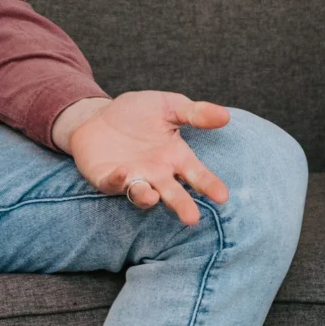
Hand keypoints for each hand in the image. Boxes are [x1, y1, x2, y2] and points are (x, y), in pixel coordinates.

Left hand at [59, 91, 231, 225]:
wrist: (98, 116)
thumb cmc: (139, 113)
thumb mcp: (169, 106)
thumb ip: (195, 113)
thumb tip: (226, 116)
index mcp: (175, 157)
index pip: (197, 174)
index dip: (209, 185)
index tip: (222, 196)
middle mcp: (156, 173)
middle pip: (172, 193)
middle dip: (182, 205)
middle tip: (192, 219)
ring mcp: (132, 178)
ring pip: (142, 194)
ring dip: (146, 198)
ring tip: (152, 198)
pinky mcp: (107, 179)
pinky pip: (113, 183)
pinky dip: (118, 180)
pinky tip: (123, 172)